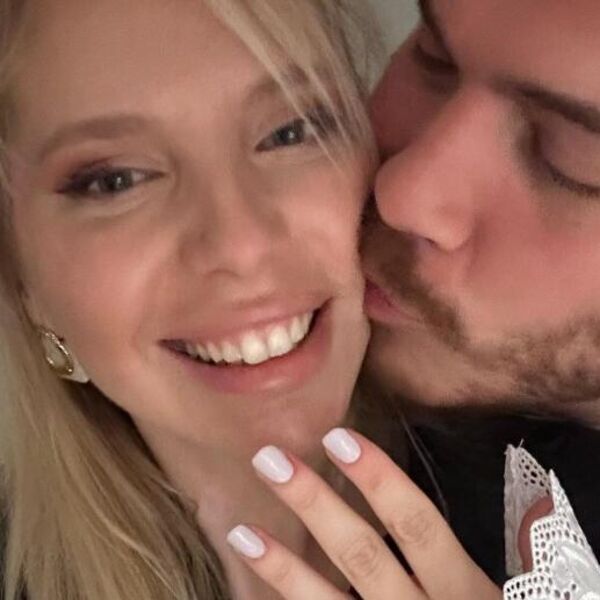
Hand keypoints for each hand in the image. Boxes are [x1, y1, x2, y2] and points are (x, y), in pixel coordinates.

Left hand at [226, 428, 502, 598]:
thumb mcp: (497, 599)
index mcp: (463, 593)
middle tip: (268, 459)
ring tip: (240, 530)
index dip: (378, 479)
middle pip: (362, 555)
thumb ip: (482, 558)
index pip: (417, 525)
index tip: (336, 437)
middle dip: (314, 505)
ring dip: (281, 567)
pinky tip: (249, 591)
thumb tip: (484, 501)